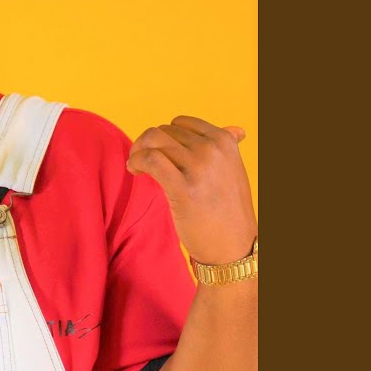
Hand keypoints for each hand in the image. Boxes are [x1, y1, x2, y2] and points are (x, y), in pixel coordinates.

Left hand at [126, 116, 256, 264]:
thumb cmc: (229, 211)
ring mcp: (199, 167)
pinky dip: (136, 160)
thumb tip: (235, 130)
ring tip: (136, 166)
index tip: (158, 150)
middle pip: (164, 132)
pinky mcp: (183, 188)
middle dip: (148, 144)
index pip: (181, 123)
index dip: (164, 135)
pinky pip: (150, 159)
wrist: (233, 247)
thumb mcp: (234, 172)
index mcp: (225, 142)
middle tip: (142, 162)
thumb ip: (229, 148)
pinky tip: (134, 171)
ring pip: (154, 140)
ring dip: (138, 150)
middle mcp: (213, 150)